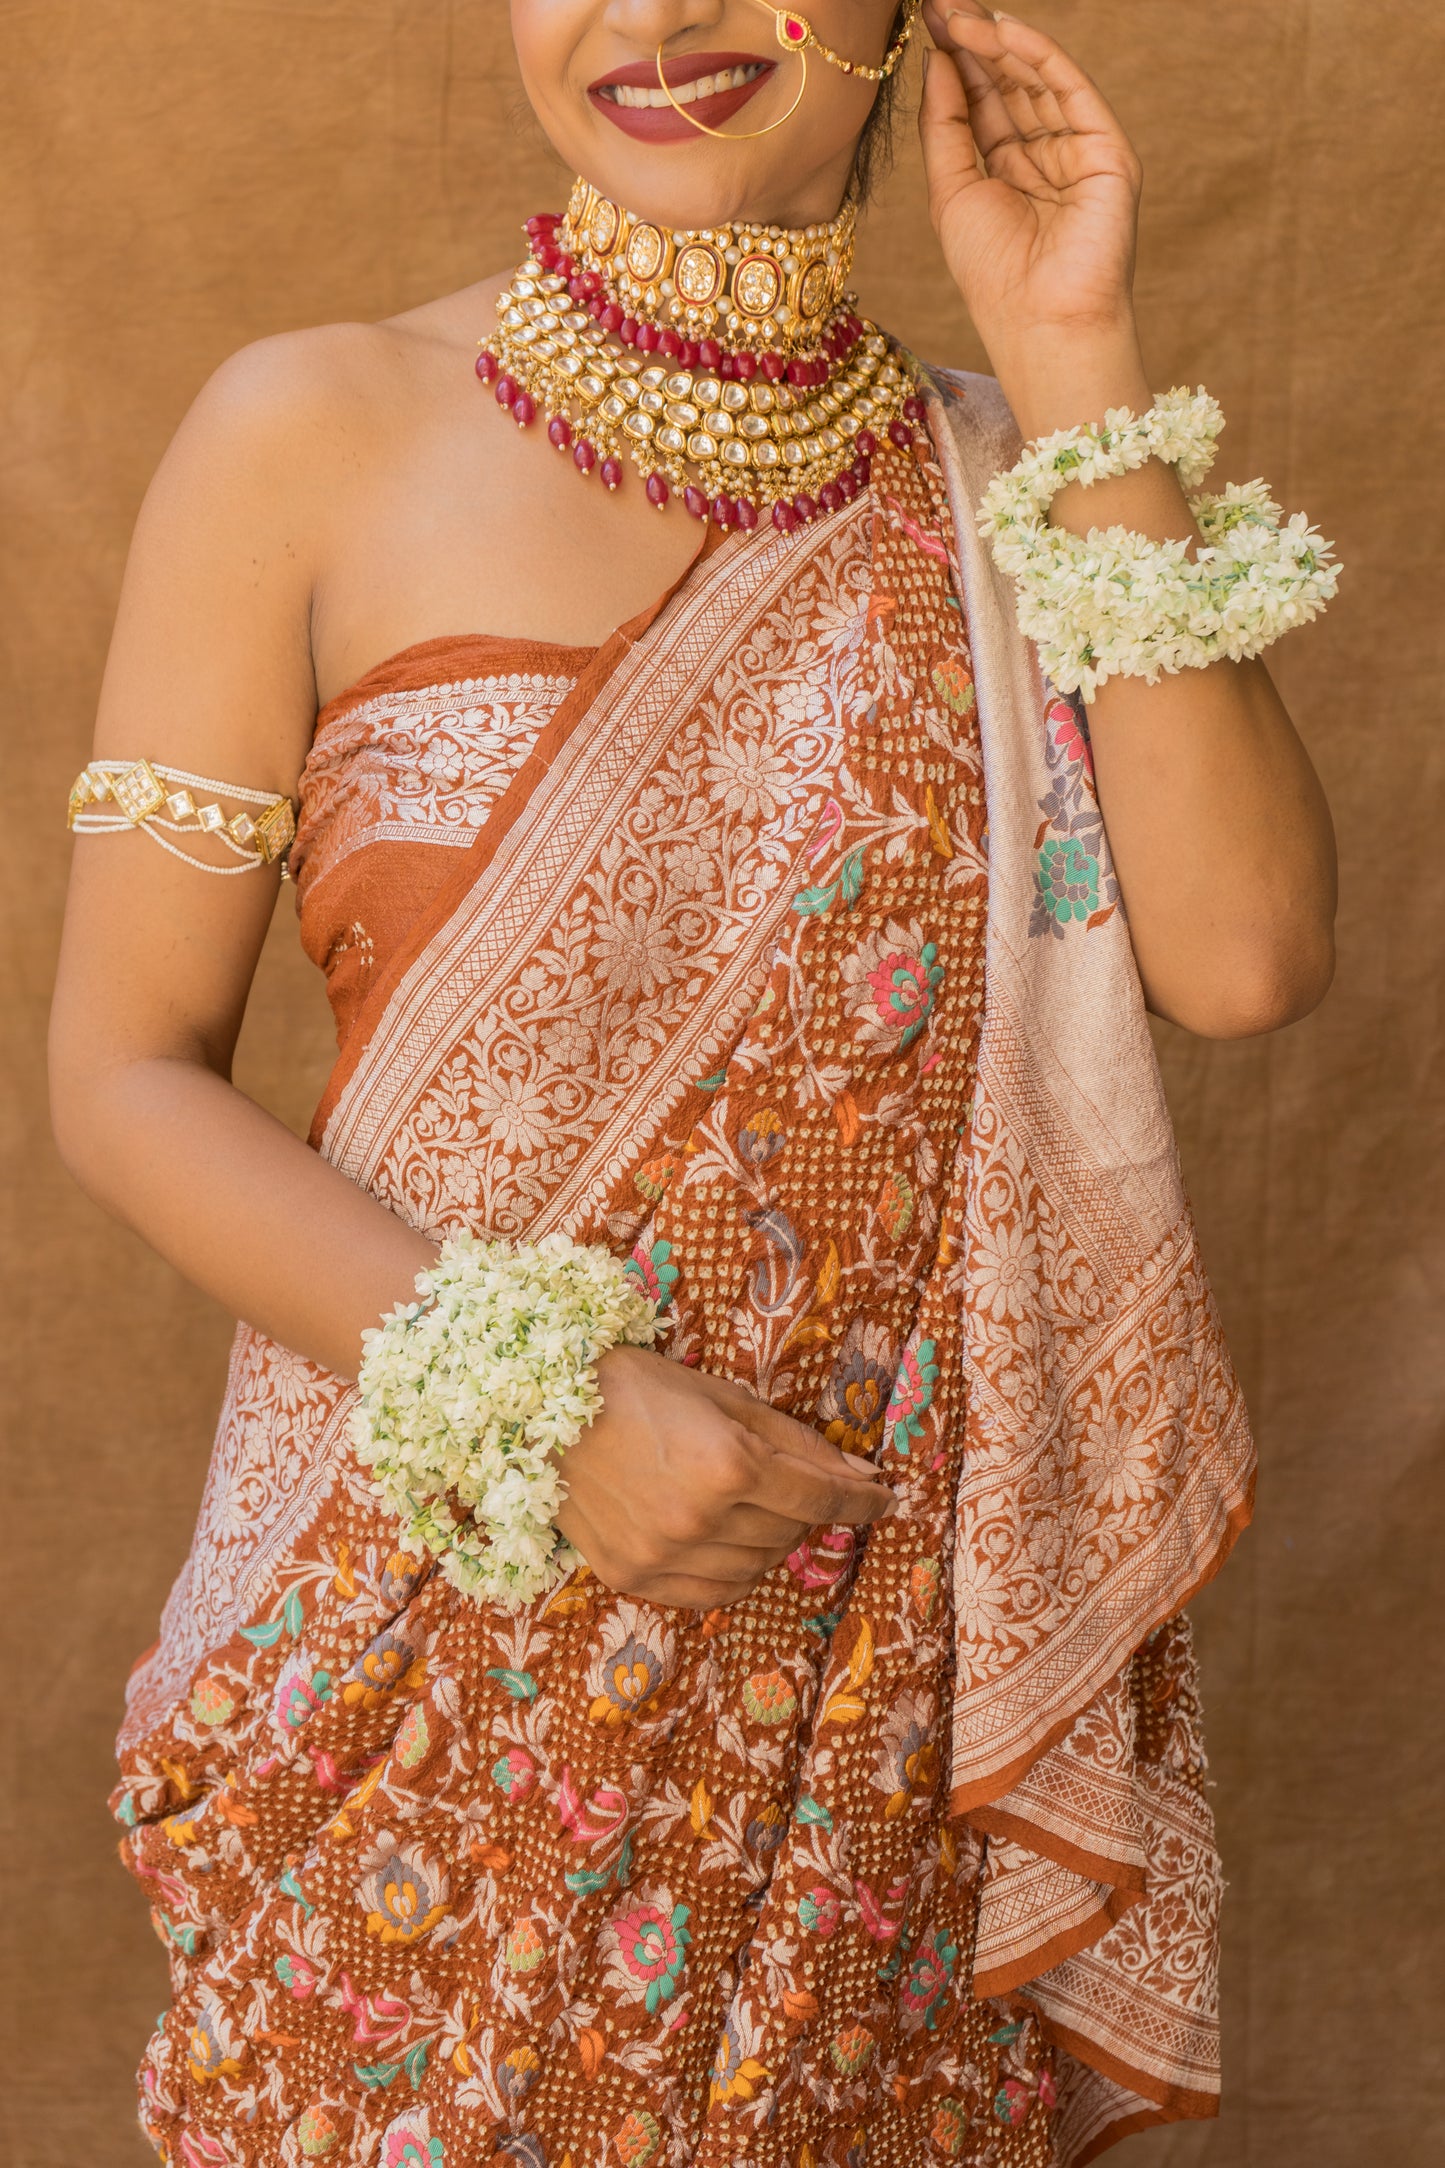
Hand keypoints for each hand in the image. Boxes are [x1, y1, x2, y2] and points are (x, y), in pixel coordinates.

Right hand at [553, 1344, 895, 1608]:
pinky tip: (718, 1537)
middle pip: (791, 1534)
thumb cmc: (639, 1388)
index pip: (822, 1499)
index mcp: (730, 1464)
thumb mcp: (727, 1399)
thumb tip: (863, 1478)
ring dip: (768, 1539)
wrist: (540, 1409)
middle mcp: (701, 1518)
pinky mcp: (633, 1576)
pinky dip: (731, 1568)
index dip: (862, 1499)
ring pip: (756, 1568)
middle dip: (804, 1509)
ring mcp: (664, 1554)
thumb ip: (797, 1444)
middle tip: (785, 1481)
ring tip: (743, 1504)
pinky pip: (711, 1591)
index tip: (884, 1496)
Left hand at [919, 2, 1144, 367]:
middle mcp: (1047, 157)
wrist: (1041, 324)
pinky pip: (1070, 89)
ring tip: (956, 11)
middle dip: (973, 42)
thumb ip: (944, 125)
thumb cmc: (993, 277)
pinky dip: (1037, 56)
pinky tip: (1000, 32)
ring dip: (997, 42)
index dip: (955, 63)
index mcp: (1010, 173)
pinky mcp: (1107, 151)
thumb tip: (937, 59)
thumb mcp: (950, 192)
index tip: (925, 23)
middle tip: (939, 2)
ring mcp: (1079, 151)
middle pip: (1009, 85)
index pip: (982, 104)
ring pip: (1036, 81)